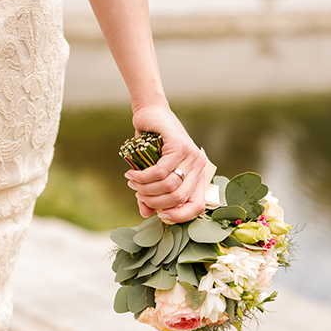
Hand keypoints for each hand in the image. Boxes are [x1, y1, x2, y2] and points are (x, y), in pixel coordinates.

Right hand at [125, 104, 206, 223]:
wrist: (152, 113)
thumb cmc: (153, 145)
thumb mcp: (153, 173)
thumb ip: (152, 194)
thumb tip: (146, 214)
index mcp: (197, 177)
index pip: (198, 206)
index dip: (180, 217)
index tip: (159, 215)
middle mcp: (199, 167)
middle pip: (179, 198)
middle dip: (154, 201)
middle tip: (137, 193)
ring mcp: (192, 156)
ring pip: (169, 185)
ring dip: (146, 188)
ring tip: (132, 181)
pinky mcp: (180, 146)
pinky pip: (160, 171)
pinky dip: (143, 176)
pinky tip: (133, 173)